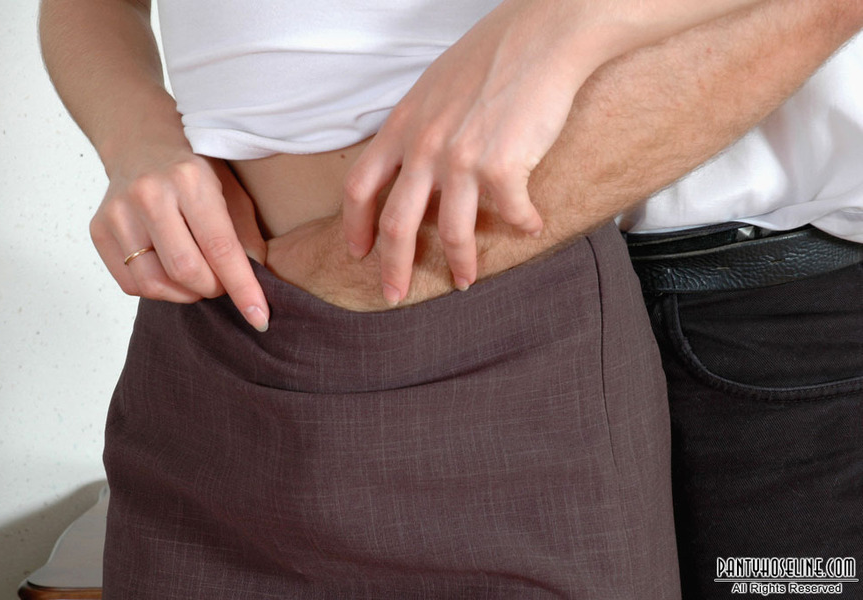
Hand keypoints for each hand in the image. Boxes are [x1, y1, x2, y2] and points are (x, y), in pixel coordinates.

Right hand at [90, 151, 269, 330]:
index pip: (220, 248)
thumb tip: (258, 281)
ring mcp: (118, 213)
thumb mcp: (232, 192)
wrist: (141, 147)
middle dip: (212, 289)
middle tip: (221, 283)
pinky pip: (131, 285)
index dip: (242, 288)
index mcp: (190, 180)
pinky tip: (169, 273)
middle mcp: (149, 194)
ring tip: (197, 279)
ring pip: (154, 284)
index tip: (260, 316)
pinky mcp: (98, 230)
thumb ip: (247, 237)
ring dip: (185, 294)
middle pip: (185, 271)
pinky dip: (158, 291)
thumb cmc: (194, 174)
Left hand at [342, 0, 610, 304]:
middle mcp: (425, 146)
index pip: (360, 186)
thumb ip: (418, 126)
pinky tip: (531, 226)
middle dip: (393, 267)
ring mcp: (462, 159)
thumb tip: (413, 160)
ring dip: (460, 264)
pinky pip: (510, 214)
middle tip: (394, 295)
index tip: (358, 251)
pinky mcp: (503, 167)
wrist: (543, 37)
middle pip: (396, 224)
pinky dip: (522, 225)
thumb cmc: (493, 55)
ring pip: (452, 232)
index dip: (355, 225)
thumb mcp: (434, 87)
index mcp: (403, 126)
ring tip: (465, 282)